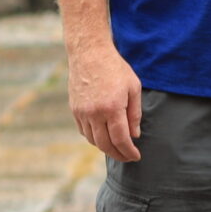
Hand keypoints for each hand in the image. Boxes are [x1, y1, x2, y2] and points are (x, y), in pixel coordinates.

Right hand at [68, 40, 142, 162]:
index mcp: (112, 108)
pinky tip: (103, 136)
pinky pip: (83, 131)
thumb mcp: (133, 87)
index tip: (136, 156)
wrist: (89, 54)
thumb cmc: (115, 68)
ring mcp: (82, 112)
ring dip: (105, 147)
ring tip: (117, 147)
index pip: (120, 139)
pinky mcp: (74, 110)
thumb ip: (134, 113)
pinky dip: (93, 137)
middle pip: (105, 145)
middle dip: (117, 154)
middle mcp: (95, 113)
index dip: (128, 152)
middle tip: (127, 157)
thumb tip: (134, 135)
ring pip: (92, 140)